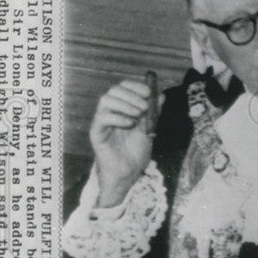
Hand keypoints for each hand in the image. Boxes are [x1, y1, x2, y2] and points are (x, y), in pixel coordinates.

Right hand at [89, 78, 162, 207]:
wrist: (129, 172)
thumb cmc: (137, 151)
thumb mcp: (149, 128)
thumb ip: (154, 112)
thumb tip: (161, 95)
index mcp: (121, 108)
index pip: (123, 87)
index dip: (135, 86)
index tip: (148, 92)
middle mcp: (110, 111)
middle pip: (113, 90)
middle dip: (131, 95)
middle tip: (145, 105)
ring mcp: (101, 121)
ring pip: (105, 100)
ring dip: (125, 104)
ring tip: (138, 115)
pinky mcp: (96, 132)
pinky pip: (102, 117)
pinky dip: (118, 117)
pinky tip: (130, 123)